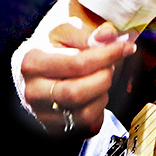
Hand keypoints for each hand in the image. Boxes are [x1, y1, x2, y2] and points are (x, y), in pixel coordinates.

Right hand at [19, 16, 134, 136]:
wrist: (41, 60)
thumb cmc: (55, 42)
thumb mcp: (68, 26)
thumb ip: (89, 31)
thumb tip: (108, 34)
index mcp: (31, 61)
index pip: (76, 64)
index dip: (107, 55)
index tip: (125, 47)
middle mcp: (31, 91)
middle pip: (76, 93)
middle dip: (104, 78)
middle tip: (111, 65)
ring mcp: (40, 113)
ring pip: (83, 115)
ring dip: (102, 95)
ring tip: (101, 79)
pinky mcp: (54, 129)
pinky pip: (86, 127)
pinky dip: (98, 110)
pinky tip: (94, 93)